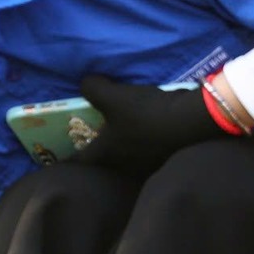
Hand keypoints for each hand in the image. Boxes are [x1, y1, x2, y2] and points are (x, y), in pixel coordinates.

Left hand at [77, 75, 222, 174]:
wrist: (193, 121)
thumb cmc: (144, 112)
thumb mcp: (111, 95)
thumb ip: (91, 88)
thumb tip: (86, 84)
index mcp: (104, 156)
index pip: (77, 163)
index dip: (66, 159)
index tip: (60, 156)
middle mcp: (123, 168)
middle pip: (102, 165)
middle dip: (95, 154)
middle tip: (90, 141)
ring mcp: (146, 168)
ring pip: (126, 162)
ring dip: (122, 152)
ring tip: (120, 137)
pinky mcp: (165, 162)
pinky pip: (146, 156)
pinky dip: (143, 148)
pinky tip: (146, 134)